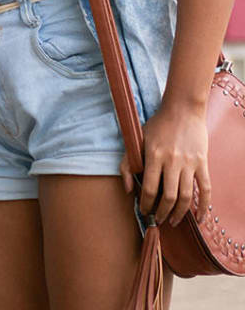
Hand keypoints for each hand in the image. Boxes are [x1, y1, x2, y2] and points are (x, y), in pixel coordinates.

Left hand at [121, 100, 209, 225]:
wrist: (182, 110)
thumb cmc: (157, 125)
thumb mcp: (137, 140)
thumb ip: (128, 164)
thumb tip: (127, 190)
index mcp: (154, 155)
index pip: (149, 187)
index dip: (146, 204)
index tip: (144, 211)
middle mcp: (172, 161)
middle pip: (168, 196)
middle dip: (162, 212)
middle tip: (158, 220)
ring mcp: (189, 163)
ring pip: (186, 196)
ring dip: (180, 213)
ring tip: (173, 221)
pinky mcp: (202, 163)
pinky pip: (205, 190)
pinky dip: (204, 207)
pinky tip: (199, 218)